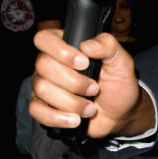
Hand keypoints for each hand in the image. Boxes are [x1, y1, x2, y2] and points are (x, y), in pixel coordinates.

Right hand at [29, 29, 152, 137]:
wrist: (120, 113)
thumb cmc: (118, 83)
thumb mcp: (121, 61)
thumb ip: (108, 46)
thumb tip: (86, 45)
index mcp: (66, 47)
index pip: (45, 38)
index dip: (60, 50)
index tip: (84, 63)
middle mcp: (50, 64)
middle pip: (43, 66)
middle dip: (74, 82)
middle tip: (94, 89)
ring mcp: (44, 86)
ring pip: (42, 89)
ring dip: (71, 102)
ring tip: (90, 107)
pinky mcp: (43, 107)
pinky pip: (37, 111)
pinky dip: (58, 117)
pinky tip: (75, 119)